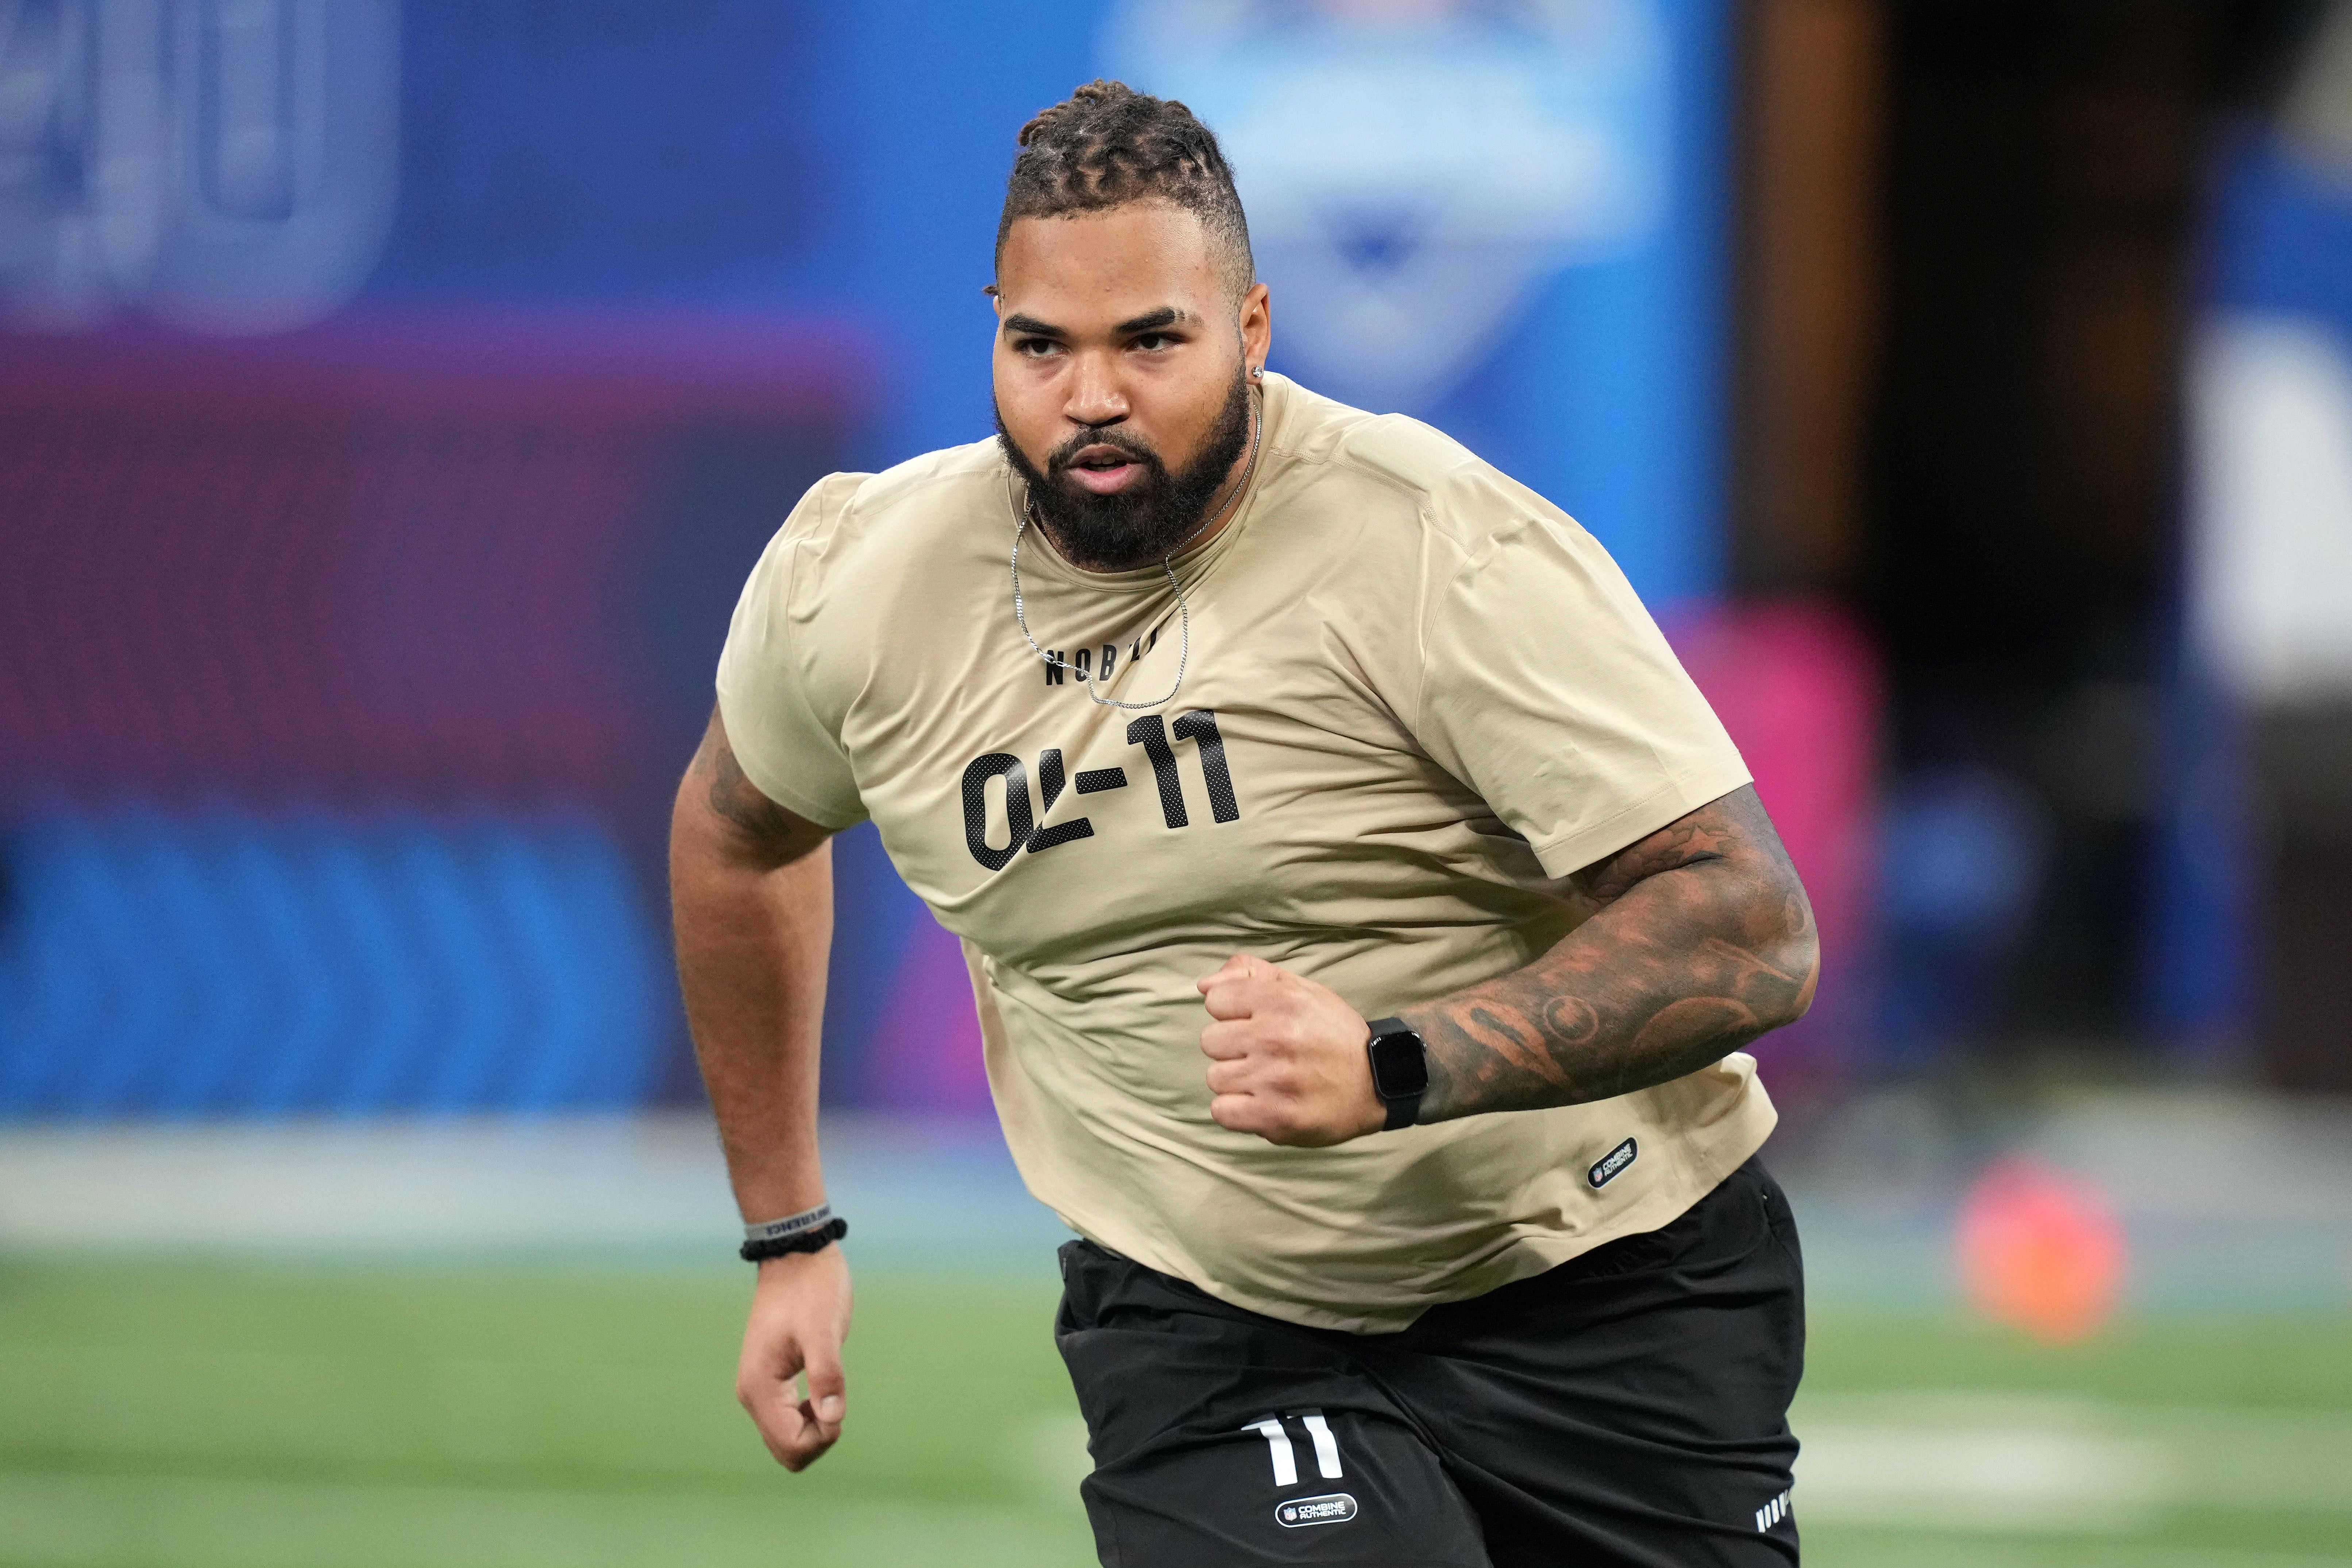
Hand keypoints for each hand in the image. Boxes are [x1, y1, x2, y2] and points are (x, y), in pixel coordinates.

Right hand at [736, 1244, 851, 1470]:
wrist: (796, 1257)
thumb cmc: (812, 1289)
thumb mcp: (824, 1330)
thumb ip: (827, 1373)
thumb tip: (832, 1418)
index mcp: (760, 1387)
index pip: (790, 1445)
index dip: (822, 1438)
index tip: (838, 1406)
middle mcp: (752, 1394)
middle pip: (786, 1450)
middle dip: (817, 1439)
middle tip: (835, 1401)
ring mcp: (759, 1389)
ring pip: (785, 1439)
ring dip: (813, 1429)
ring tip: (829, 1392)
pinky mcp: (769, 1381)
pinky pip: (786, 1420)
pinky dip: (808, 1417)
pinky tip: (822, 1390)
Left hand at [1196, 955, 1386, 1146]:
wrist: (1378, 1080)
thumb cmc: (1333, 1033)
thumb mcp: (1301, 989)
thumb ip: (1251, 975)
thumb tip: (1204, 985)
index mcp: (1280, 1000)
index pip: (1215, 1001)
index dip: (1234, 1014)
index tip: (1256, 1024)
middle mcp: (1275, 1037)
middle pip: (1210, 1041)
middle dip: (1234, 1048)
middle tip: (1265, 1055)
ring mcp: (1274, 1079)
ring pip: (1215, 1078)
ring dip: (1237, 1080)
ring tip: (1268, 1080)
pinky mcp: (1275, 1117)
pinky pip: (1222, 1111)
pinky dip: (1237, 1111)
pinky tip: (1261, 1103)